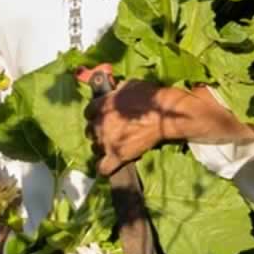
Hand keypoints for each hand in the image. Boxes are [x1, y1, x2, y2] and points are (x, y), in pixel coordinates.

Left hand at [86, 81, 253, 174]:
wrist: (165, 115)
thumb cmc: (151, 97)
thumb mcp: (131, 85)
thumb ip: (117, 91)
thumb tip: (114, 91)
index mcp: (102, 105)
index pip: (88, 111)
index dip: (95, 114)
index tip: (102, 116)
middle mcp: (100, 123)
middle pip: (89, 131)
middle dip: (97, 131)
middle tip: (109, 131)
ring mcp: (107, 141)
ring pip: (94, 148)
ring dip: (102, 147)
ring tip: (113, 146)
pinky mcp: (118, 155)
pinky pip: (103, 168)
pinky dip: (106, 168)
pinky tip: (111, 165)